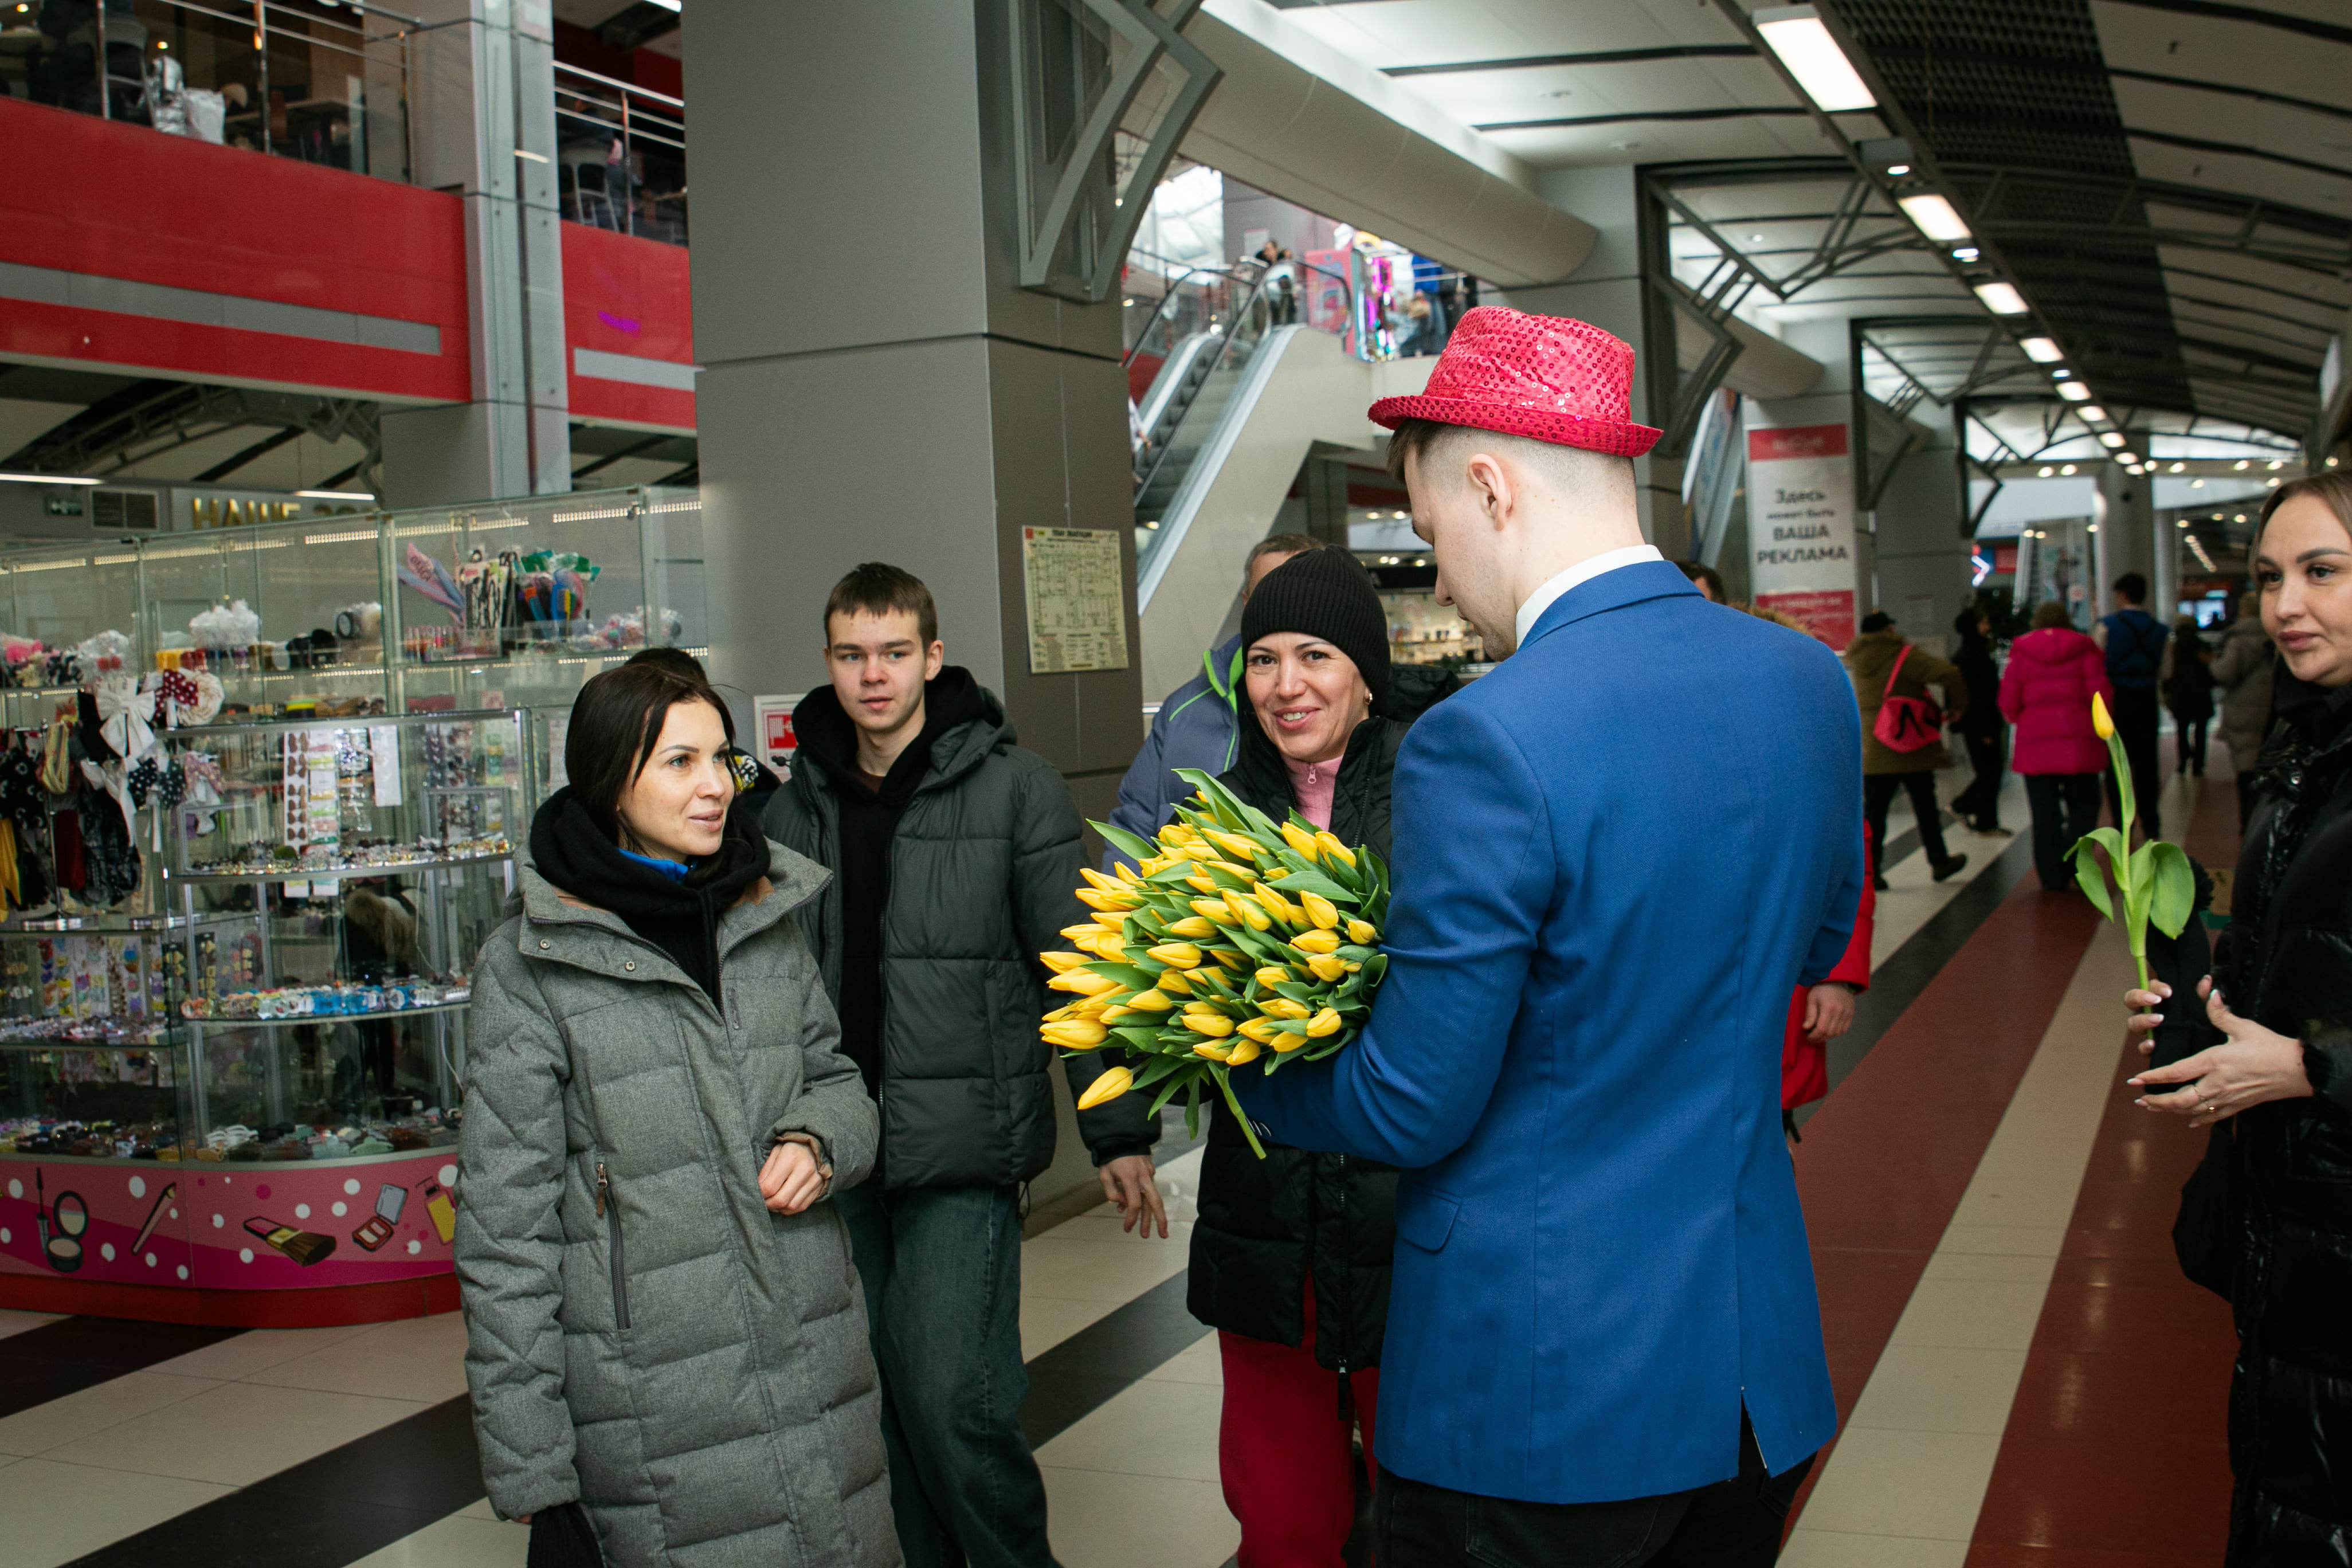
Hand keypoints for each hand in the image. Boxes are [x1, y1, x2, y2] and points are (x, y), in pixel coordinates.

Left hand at [758, 1141, 822, 1215]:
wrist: (817, 1146)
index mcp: (791, 1157)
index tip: (757, 1192)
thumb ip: (766, 1171)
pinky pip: (801, 1207)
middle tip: (763, 1201)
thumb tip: (758, 1189)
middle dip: (768, 1204)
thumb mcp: (776, 1152)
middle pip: (781, 1199)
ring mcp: (814, 1181)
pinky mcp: (818, 1189)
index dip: (760, 1193)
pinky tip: (784, 1203)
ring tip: (772, 1202)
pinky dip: (789, 1209)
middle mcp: (804, 1170)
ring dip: (778, 1208)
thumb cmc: (792, 1148)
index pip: (770, 1186)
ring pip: (791, 1206)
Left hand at [1098, 1154, 1168, 1238]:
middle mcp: (1143, 1177)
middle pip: (1155, 1203)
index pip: (1134, 1204)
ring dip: (1156, 1216)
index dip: (1132, 1219)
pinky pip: (1149, 1189)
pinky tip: (1136, 1206)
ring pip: (1155, 1198)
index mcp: (1130, 1178)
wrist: (1121, 1136)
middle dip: (1159, 1221)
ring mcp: (1149, 1173)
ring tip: (1157, 1230)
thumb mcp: (1104, 1175)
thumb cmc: (1110, 1157)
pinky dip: (1145, 1200)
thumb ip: (1112, 1192)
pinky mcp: (1151, 1171)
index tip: (1127, 1228)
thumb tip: (1122, 1205)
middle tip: (1162, 1235)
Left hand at [1803, 982, 1855, 1043]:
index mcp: (1829, 1007)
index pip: (1822, 1028)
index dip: (1814, 1036)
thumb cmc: (1820, 989)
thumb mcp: (1811, 999)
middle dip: (1819, 1038)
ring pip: (1837, 1032)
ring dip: (1827, 1036)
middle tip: (1811, 1038)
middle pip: (1830, 1032)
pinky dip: (1835, 1032)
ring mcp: (1847, 1013)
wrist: (1836, 980)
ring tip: (1818, 1034)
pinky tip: (1828, 1030)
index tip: (1807, 1037)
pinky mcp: (1851, 1013)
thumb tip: (1806, 1028)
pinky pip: (1844, 1029)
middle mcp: (1840, 1011)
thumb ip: (1810, 1014)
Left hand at [2128, 977, 2312, 1128]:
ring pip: (2193, 1110)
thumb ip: (2221, 1013)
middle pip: (2180, 1099)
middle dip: (2157, 1101)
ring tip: (2154, 1108)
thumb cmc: (2271, 1047)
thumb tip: (2209, 992)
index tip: (2135, 1080)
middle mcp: (2217, 1083)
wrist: (2299, 1071)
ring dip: (2171, 1111)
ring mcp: (2228, 1098)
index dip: (2153, 1077)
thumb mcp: (2244, 1027)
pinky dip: (2198, 1119)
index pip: (2176, 1072)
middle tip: (2140, 1099)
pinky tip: (2189, 1121)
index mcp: (2213, 1062)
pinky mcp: (2239, 1106)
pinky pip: (2214, 1116)